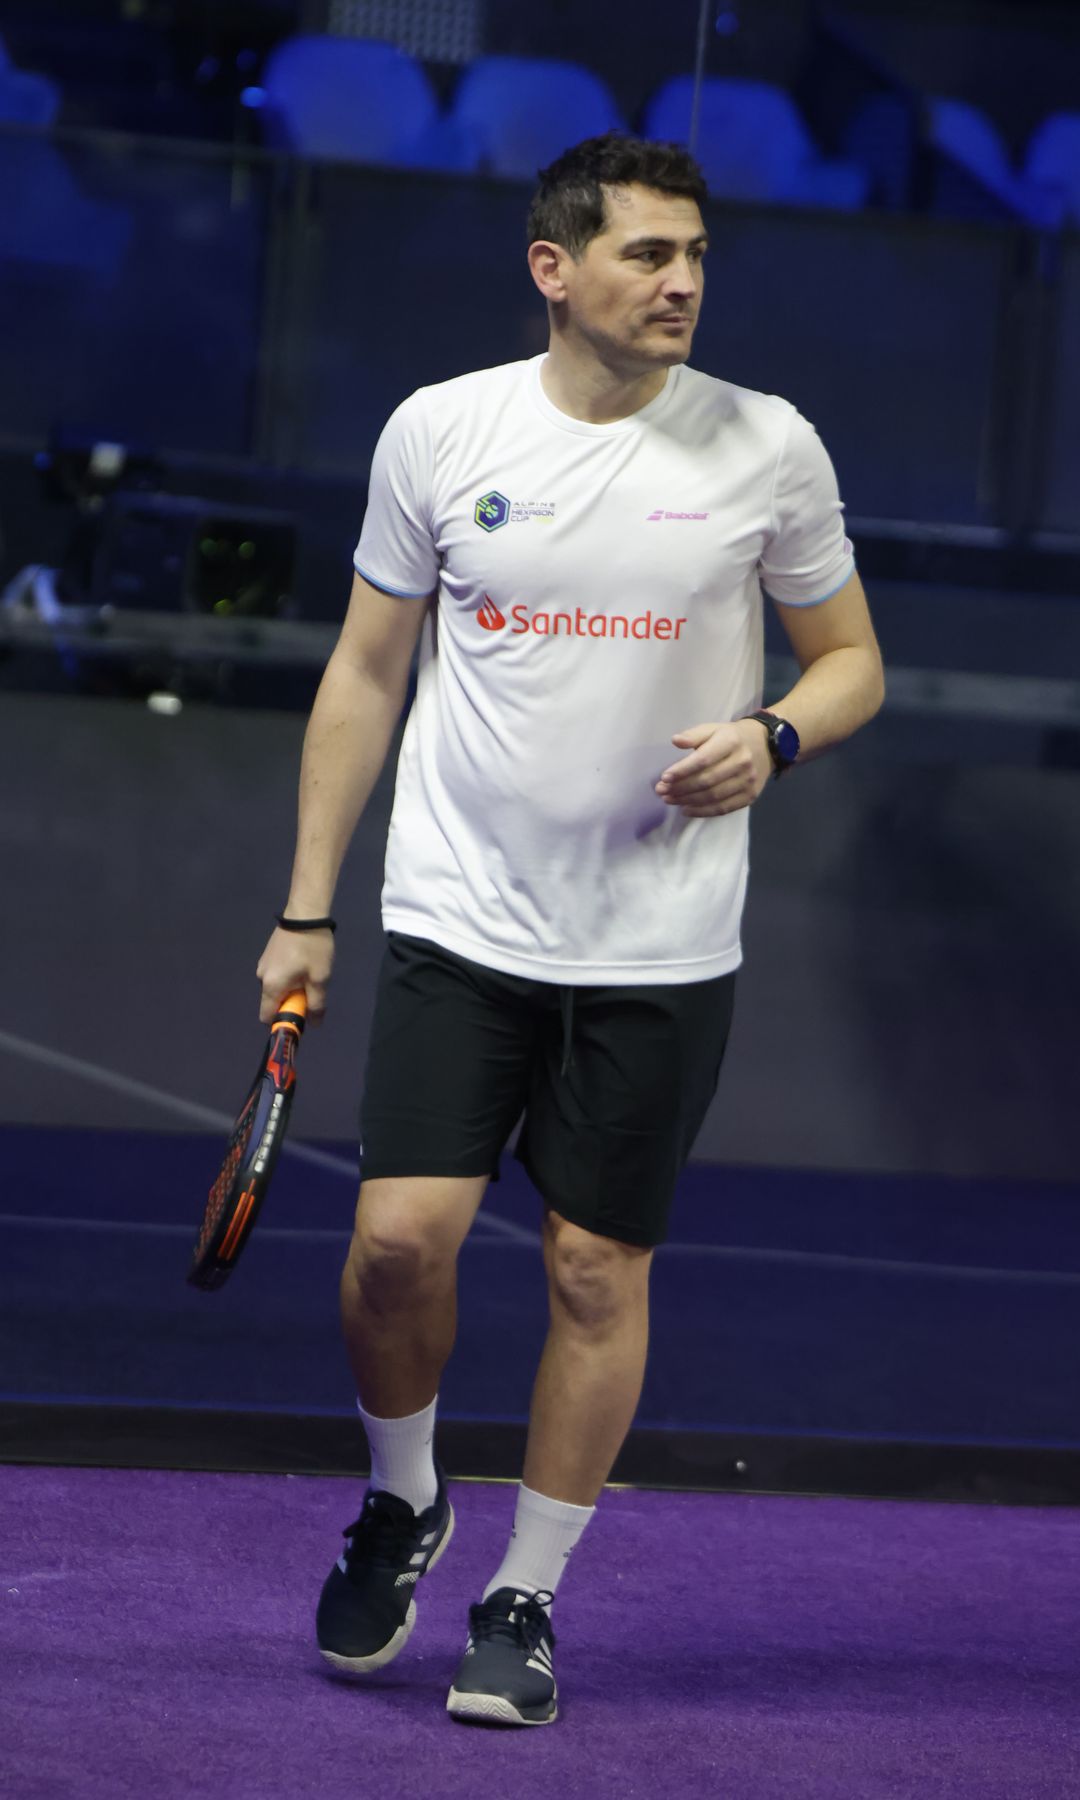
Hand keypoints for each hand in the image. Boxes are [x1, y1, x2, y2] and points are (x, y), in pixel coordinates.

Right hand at [255, 926, 333, 1025]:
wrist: (305, 913)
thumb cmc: (313, 949)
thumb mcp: (319, 978)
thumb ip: (316, 1003)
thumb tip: (314, 1024)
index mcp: (271, 986)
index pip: (267, 1016)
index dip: (283, 1020)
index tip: (300, 1015)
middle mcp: (261, 977)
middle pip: (273, 1001)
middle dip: (290, 1002)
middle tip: (310, 990)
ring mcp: (263, 964)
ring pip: (275, 987)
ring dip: (290, 988)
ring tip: (308, 973)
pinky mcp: (267, 954)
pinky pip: (276, 975)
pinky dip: (287, 976)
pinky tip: (301, 963)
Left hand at [655, 719, 772, 817]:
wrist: (767, 745)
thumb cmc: (733, 737)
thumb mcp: (714, 729)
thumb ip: (694, 735)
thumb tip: (675, 741)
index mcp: (731, 742)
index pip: (704, 760)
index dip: (683, 770)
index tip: (664, 777)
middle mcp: (742, 762)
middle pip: (707, 781)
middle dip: (681, 788)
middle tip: (661, 791)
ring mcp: (748, 781)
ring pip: (713, 796)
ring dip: (688, 801)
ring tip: (669, 800)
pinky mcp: (750, 796)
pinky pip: (724, 808)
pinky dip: (702, 812)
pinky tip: (686, 809)